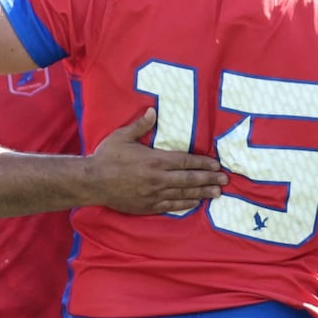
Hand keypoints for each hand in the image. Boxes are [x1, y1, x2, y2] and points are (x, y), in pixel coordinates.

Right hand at [87, 108, 226, 213]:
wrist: (93, 182)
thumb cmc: (106, 157)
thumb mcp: (122, 136)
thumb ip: (140, 125)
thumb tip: (153, 111)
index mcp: (155, 160)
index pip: (185, 161)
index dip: (202, 163)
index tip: (216, 164)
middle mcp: (159, 178)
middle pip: (190, 179)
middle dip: (209, 179)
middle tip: (225, 180)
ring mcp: (155, 194)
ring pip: (184, 194)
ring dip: (202, 192)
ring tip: (217, 193)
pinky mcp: (149, 206)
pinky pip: (172, 206)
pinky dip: (186, 204)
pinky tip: (195, 203)